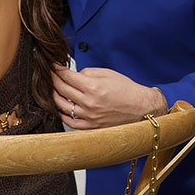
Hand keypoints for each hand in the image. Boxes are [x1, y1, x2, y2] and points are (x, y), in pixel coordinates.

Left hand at [51, 64, 167, 129]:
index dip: (57, 69)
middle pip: (61, 89)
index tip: (53, 66)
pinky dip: (63, 115)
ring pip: (62, 106)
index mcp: (93, 87)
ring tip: (54, 90)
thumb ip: (87, 73)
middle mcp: (89, 103)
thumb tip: (74, 74)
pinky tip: (61, 108)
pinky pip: (71, 122)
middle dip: (53, 79)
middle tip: (51, 75)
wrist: (142, 108)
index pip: (66, 76)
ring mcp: (89, 117)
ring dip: (54, 96)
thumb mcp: (108, 74)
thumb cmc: (127, 91)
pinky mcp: (92, 127)